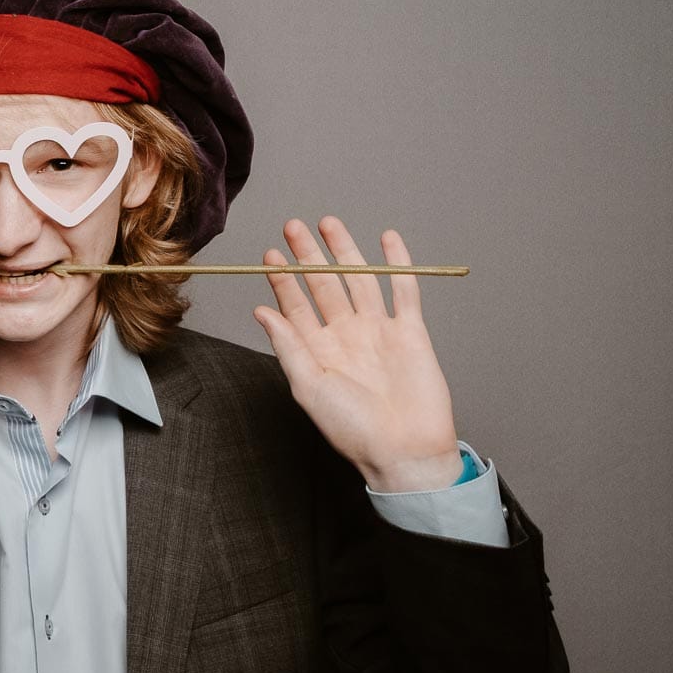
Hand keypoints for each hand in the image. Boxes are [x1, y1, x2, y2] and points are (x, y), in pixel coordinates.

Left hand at [254, 217, 461, 491]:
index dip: (283, 280)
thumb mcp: (308, 386)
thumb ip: (288, 345)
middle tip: (293, 226)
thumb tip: (262, 311)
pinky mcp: (410, 332)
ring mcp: (378, 331)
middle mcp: (346, 337)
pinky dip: (397, 264)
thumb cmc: (353, 428)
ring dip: (345, 251)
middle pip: (325, 285)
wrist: (403, 449)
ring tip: (328, 223)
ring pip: (359, 280)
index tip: (270, 255)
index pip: (296, 306)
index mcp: (318, 351)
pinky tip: (387, 240)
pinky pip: (404, 290)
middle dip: (309, 256)